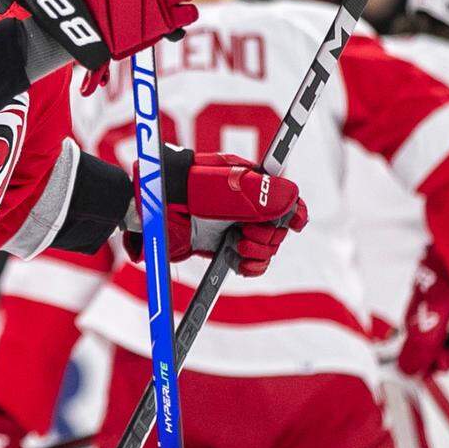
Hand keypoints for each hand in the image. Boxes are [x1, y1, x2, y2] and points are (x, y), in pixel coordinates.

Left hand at [125, 149, 307, 275]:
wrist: (151, 210)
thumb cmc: (184, 189)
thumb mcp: (225, 189)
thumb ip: (261, 195)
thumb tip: (293, 202)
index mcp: (249, 182)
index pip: (284, 195)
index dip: (295, 209)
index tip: (297, 223)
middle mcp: (246, 204)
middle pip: (279, 226)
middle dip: (268, 234)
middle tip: (245, 234)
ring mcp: (235, 225)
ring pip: (268, 246)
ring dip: (259, 251)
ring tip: (238, 247)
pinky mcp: (224, 246)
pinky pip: (252, 261)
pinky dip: (252, 265)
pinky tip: (241, 264)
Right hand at [397, 264, 448, 376]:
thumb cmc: (440, 284)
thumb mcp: (424, 320)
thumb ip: (417, 349)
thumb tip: (406, 372)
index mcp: (417, 321)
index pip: (418, 352)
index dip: (424, 365)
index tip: (430, 372)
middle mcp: (436, 323)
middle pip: (438, 354)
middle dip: (443, 363)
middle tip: (447, 361)